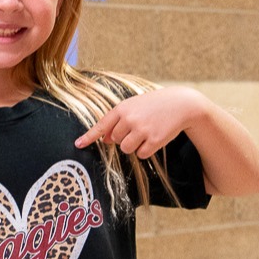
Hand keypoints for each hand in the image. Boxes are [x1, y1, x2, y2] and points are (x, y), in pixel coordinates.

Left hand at [74, 86, 209, 159]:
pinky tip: (154, 138)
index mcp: (122, 108)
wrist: (181, 104)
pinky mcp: (154, 140)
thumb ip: (117, 121)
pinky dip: (146, 150)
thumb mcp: (134, 107)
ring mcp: (142, 130)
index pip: (101, 125)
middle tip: (138, 127)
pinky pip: (141, 154)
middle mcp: (129, 119)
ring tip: (146, 132)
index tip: (78, 144)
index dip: (89, 136)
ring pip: (126, 149)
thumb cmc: (153, 105)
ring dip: (134, 145)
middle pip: (114, 140)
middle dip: (123, 138)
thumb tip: (104, 140)